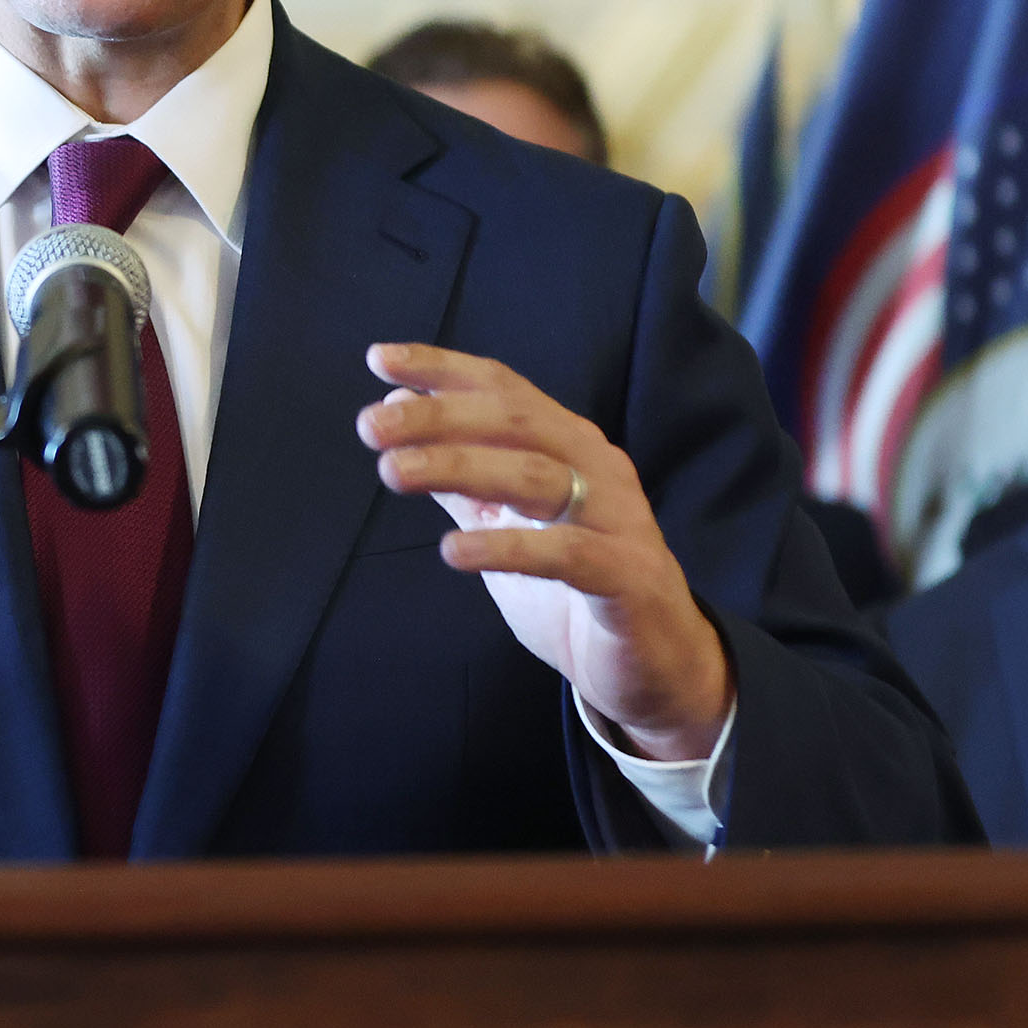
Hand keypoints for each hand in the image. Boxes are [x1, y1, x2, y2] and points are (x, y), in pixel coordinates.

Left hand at [357, 343, 731, 760]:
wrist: (656, 666)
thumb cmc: (574, 588)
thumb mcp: (507, 526)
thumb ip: (463, 481)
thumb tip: (402, 424)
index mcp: (569, 446)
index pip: (504, 388)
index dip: (442, 370)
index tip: (379, 360)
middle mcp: (598, 467)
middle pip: (515, 421)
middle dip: (438, 416)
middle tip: (370, 427)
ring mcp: (620, 519)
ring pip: (536, 475)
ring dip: (458, 468)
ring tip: (393, 473)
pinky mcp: (630, 577)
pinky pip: (567, 553)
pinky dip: (506, 547)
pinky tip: (453, 551)